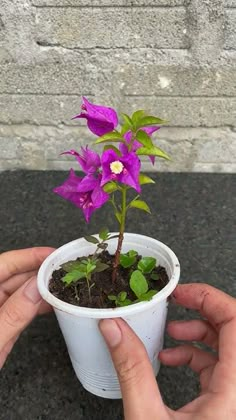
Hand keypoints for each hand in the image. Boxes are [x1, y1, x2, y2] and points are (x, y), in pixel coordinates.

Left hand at [0, 247, 53, 367]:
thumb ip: (12, 315)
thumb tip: (35, 288)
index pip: (2, 265)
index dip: (27, 256)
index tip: (50, 254)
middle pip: (13, 276)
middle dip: (38, 270)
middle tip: (62, 268)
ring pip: (20, 292)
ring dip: (41, 288)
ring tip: (62, 284)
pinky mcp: (2, 326)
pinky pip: (21, 309)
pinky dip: (37, 305)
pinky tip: (52, 303)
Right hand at [100, 284, 235, 418]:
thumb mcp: (147, 417)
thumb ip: (131, 370)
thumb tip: (114, 328)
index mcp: (233, 390)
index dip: (209, 298)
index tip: (182, 293)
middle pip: (233, 329)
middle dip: (202, 310)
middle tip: (177, 301)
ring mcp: (234, 398)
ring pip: (226, 346)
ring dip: (197, 333)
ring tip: (170, 331)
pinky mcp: (225, 403)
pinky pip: (218, 366)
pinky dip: (194, 355)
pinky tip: (170, 358)